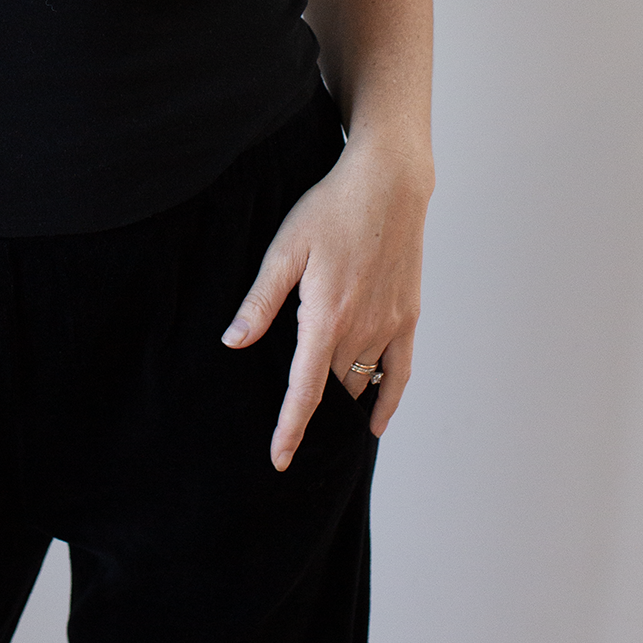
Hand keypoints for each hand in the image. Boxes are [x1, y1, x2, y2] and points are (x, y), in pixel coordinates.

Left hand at [219, 136, 430, 465]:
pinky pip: (400, 372)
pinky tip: (374, 422)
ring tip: (321, 423)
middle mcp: (362, 327)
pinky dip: (387, 401)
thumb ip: (261, 300)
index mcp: (327, 315)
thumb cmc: (332, 208)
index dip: (290, 428)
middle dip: (312, 413)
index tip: (279, 459)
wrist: (389, 183)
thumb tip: (234, 342)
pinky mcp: (408, 316)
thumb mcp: (286, 247)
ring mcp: (390, 324)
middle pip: (332, 388)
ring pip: (362, 382)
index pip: (305, 389)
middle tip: (290, 431)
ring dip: (341, 404)